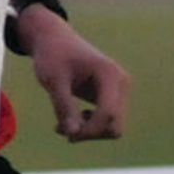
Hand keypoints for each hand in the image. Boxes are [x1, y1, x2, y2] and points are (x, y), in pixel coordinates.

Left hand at [20, 15, 130, 141]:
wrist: (55, 39)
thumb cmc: (52, 55)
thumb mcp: (53, 80)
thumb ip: (64, 106)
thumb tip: (73, 134)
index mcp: (109, 74)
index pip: (109, 113)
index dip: (90, 130)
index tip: (66, 134)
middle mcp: (121, 83)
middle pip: (114, 125)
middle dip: (89, 133)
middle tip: (61, 129)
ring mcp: (119, 90)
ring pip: (113, 126)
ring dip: (88, 132)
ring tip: (62, 125)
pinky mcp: (113, 96)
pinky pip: (107, 121)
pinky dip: (90, 127)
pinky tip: (71, 120)